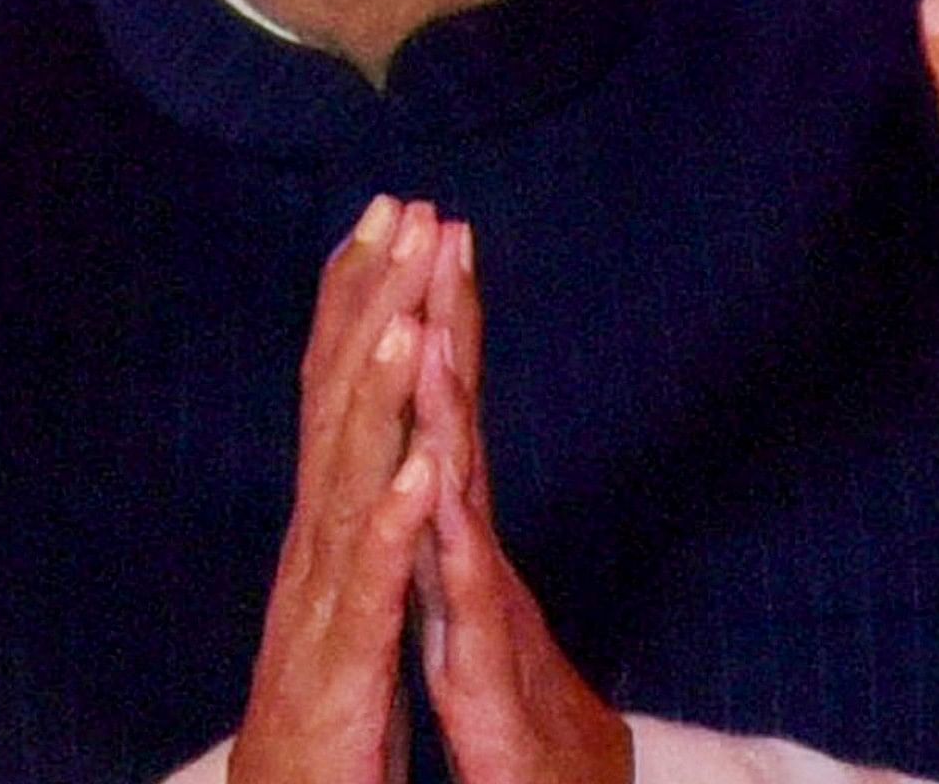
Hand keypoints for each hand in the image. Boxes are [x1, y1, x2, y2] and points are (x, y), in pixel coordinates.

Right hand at [228, 197, 447, 783]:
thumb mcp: (354, 582)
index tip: (391, 211)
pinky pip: (373, 586)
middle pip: (339, 401)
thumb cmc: (330, 701)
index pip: (341, 386)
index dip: (361, 296)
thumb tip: (384, 422)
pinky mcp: (344, 662)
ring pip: (349, 478)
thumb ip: (363, 503)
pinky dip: (394, 525)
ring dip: (376, 394)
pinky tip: (424, 473)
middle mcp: (315, 539)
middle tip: (404, 208)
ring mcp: (324, 596)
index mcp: (328, 516)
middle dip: (372, 301)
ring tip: (407, 315)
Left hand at [411, 226, 633, 783]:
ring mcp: (481, 601)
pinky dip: (450, 534)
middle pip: (458, 420)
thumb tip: (441, 459)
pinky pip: (461, 592)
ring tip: (430, 323)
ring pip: (461, 489)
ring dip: (449, 404)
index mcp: (457, 532)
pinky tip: (438, 480)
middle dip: (449, 320)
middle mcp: (474, 549)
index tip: (426, 238)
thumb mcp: (468, 603)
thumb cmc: (512, 712)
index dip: (434, 323)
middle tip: (446, 227)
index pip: (441, 409)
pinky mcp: (479, 663)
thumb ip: (456, 530)